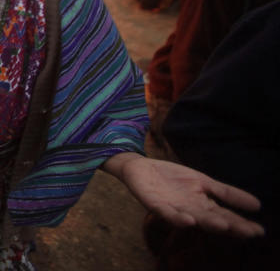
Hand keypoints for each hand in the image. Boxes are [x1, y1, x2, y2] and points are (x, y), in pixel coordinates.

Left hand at [105, 153, 263, 237]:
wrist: (140, 167)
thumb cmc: (172, 178)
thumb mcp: (203, 182)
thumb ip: (226, 193)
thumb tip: (257, 205)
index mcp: (201, 206)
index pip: (224, 215)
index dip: (240, 223)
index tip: (258, 231)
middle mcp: (189, 210)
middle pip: (211, 219)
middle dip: (229, 226)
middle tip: (247, 233)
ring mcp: (171, 207)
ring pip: (191, 217)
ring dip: (206, 222)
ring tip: (223, 225)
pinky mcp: (153, 202)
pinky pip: (164, 212)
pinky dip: (175, 217)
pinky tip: (188, 220)